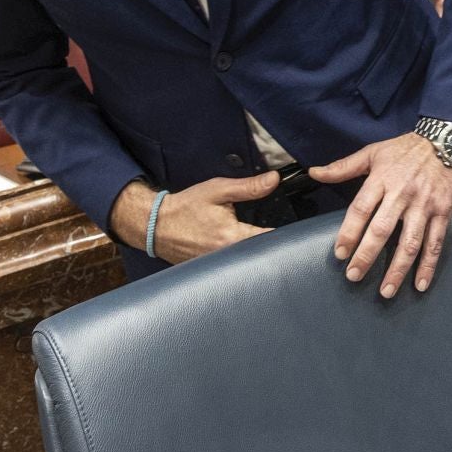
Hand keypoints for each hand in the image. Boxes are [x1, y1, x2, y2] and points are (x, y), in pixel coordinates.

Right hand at [107, 170, 279, 262]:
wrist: (156, 225)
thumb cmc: (186, 207)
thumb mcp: (217, 190)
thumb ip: (248, 187)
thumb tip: (274, 180)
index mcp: (232, 237)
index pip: (270, 240)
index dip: (285, 235)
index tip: (294, 228)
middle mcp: (227, 257)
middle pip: (262, 255)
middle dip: (272, 245)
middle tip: (280, 235)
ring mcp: (220, 267)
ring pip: (249, 263)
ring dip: (257, 254)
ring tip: (264, 245)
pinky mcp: (213, 271)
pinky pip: (235, 267)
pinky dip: (241, 260)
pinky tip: (244, 253)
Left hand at [315, 133, 451, 296]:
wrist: (448, 139)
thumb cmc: (407, 148)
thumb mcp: (373, 152)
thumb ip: (342, 167)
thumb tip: (314, 173)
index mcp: (382, 179)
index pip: (360, 209)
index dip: (349, 233)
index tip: (339, 254)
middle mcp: (402, 194)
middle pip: (382, 230)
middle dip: (367, 256)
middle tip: (354, 276)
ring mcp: (424, 205)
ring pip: (410, 242)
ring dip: (398, 269)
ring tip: (386, 291)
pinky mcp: (443, 212)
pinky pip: (435, 243)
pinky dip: (428, 266)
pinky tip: (420, 284)